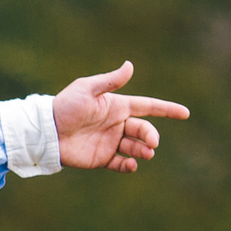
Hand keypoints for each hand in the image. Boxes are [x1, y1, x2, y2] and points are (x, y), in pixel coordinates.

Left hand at [54, 63, 188, 171]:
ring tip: (145, 153)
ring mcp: (110, 142)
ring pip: (136, 147)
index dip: (167, 109)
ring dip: (144, 150)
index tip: (185, 113)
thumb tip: (130, 65)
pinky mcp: (101, 158)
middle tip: (152, 143)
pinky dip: (129, 165)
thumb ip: (110, 81)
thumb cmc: (64, 107)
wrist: (45, 132)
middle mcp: (117, 124)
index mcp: (117, 106)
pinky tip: (131, 165)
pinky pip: (121, 164)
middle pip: (144, 129)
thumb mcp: (87, 90)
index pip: (148, 106)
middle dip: (151, 136)